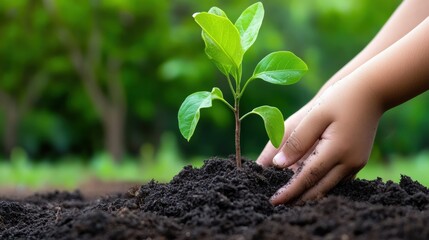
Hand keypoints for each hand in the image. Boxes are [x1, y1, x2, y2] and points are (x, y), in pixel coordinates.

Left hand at [257, 78, 382, 204]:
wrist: (372, 92)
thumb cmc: (341, 99)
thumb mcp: (315, 115)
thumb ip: (297, 141)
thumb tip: (278, 164)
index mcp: (338, 150)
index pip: (308, 177)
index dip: (290, 190)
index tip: (274, 200)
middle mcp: (350, 161)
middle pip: (319, 188)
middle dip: (298, 199)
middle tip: (279, 205)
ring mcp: (356, 163)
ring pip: (329, 187)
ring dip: (310, 194)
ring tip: (290, 199)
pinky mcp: (358, 161)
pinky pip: (337, 179)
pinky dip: (322, 184)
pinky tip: (309, 186)